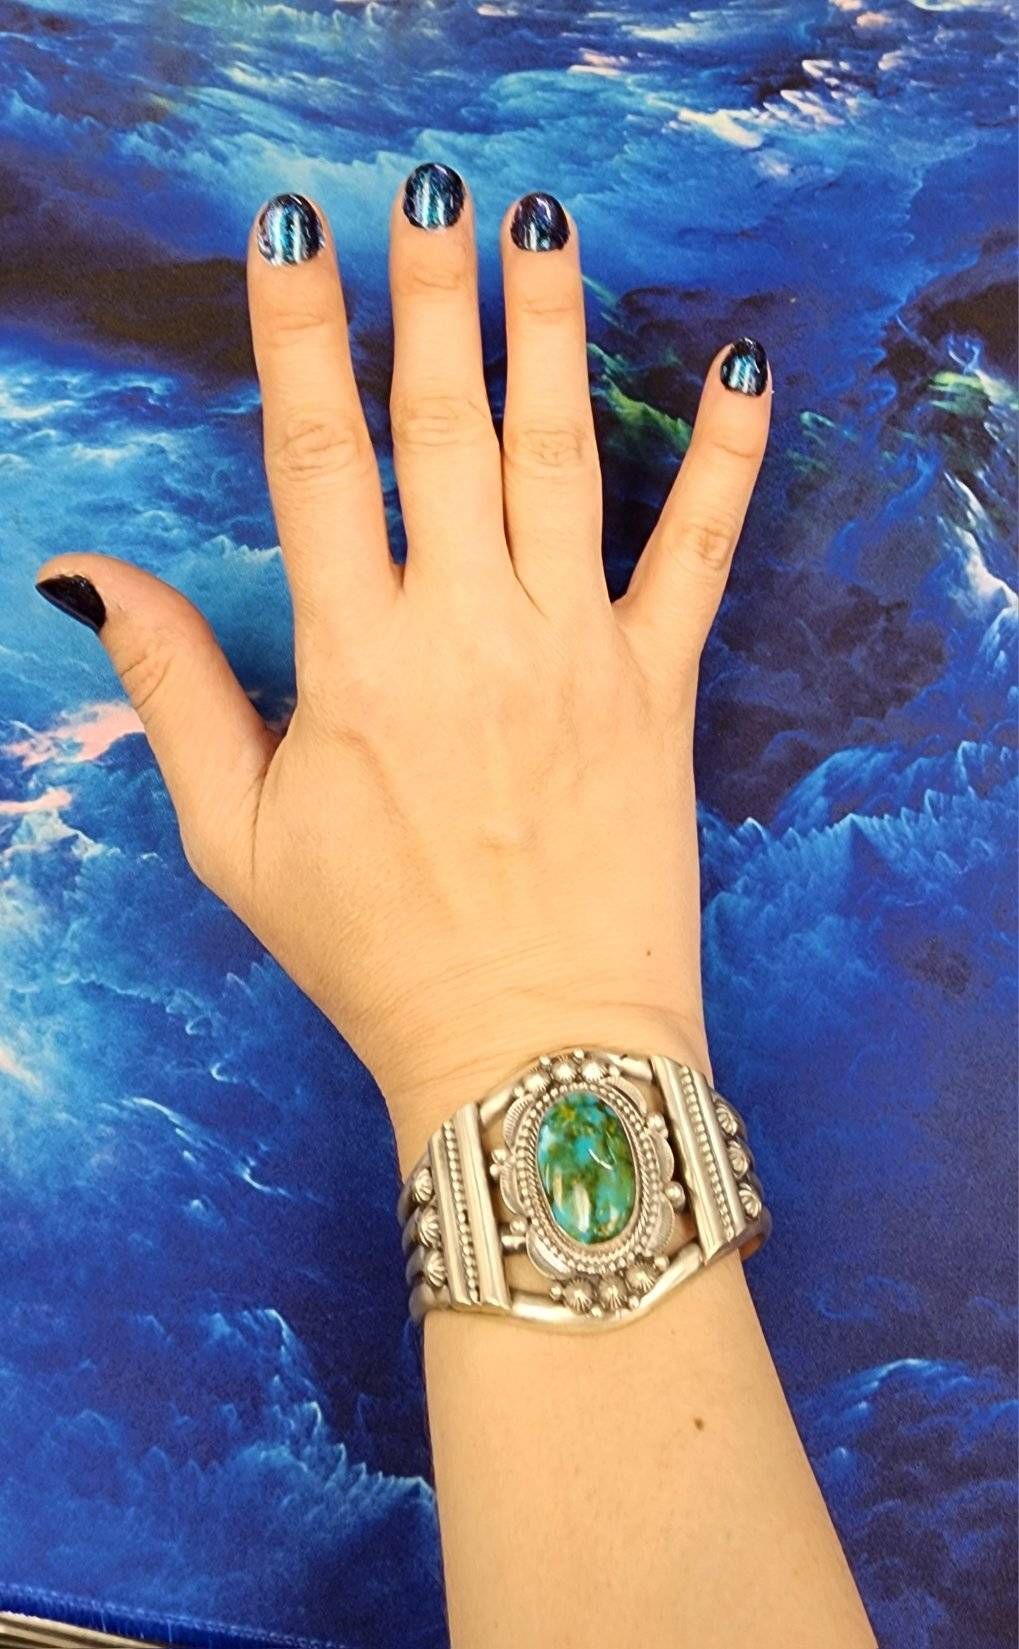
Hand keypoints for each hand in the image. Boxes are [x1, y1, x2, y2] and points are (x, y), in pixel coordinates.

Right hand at [35, 172, 769, 1168]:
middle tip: (429, 191)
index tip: (292, 230)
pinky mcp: (659, 688)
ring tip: (543, 226)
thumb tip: (88, 575)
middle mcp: (468, 633)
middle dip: (431, 294)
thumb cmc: (376, 955)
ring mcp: (575, 652)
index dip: (299, 330)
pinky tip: (751, 366)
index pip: (316, 456)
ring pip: (562, 457)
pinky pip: (702, 552)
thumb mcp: (236, 838)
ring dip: (549, 331)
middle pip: (445, 426)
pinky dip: (731, 456)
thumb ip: (171, 691)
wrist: (533, 1047)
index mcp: (355, 663)